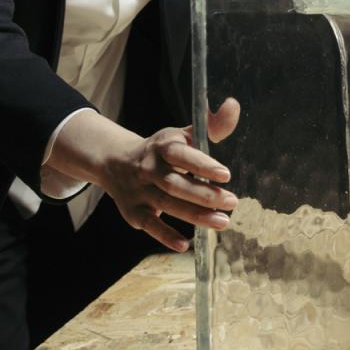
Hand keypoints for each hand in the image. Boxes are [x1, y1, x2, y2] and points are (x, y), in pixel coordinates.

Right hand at [47, 98, 241, 251]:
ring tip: (222, 222)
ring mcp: (139, 190)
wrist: (116, 162)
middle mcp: (148, 168)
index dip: (202, 164)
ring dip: (195, 215)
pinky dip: (165, 235)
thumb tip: (233, 105)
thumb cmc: (162, 149)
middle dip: (205, 194)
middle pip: (176, 184)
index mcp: (163, 146)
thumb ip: (211, 126)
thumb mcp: (182, 134)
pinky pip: (149, 225)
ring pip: (167, 204)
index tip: (225, 174)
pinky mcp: (133, 211)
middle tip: (232, 202)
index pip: (181, 154)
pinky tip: (185, 244)